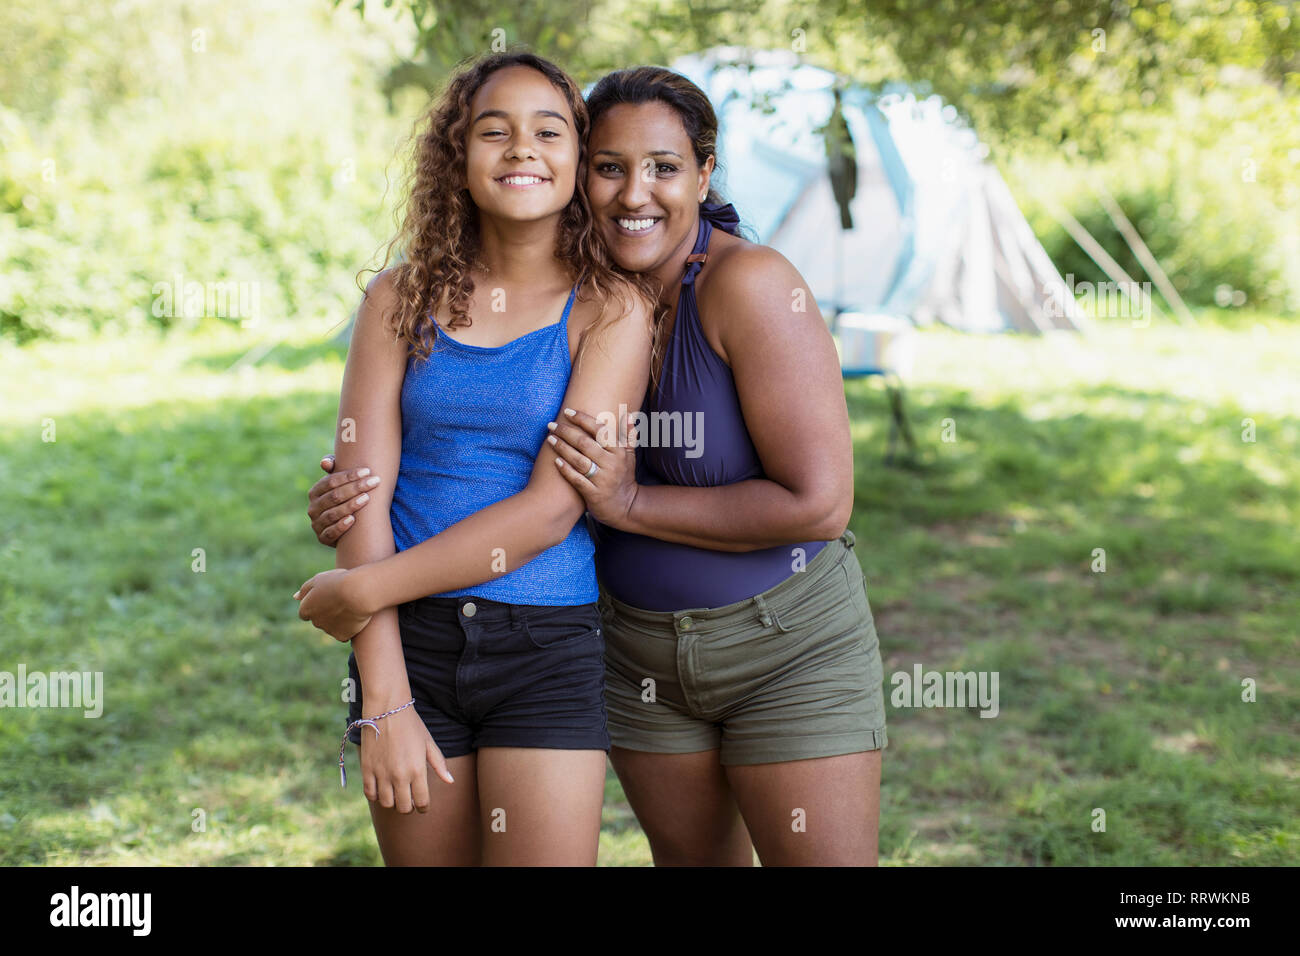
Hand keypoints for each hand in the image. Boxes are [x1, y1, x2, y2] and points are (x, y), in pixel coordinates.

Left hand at [294, 568, 371, 640]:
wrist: (358, 592)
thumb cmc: (337, 582)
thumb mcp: (318, 580)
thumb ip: (305, 590)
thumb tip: (295, 597)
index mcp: (306, 609)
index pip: (306, 612)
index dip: (317, 604)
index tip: (328, 598)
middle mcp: (315, 622)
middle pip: (319, 620)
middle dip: (326, 613)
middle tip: (340, 600)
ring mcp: (328, 630)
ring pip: (331, 627)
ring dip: (337, 620)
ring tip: (350, 606)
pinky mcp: (342, 636)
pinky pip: (343, 633)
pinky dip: (347, 628)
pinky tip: (354, 617)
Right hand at [308, 454, 380, 545]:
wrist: (347, 528)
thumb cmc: (346, 498)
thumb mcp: (340, 484)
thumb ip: (335, 469)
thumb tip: (325, 463)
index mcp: (315, 492)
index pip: (330, 481)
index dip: (349, 476)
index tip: (368, 471)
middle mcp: (313, 508)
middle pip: (334, 496)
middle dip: (355, 488)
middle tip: (374, 482)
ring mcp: (317, 524)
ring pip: (333, 514)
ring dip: (350, 505)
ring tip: (366, 498)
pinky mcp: (323, 538)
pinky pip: (331, 533)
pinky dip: (341, 526)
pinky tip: (353, 519)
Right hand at [360, 704, 455, 811]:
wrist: (387, 709)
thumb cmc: (411, 725)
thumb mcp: (428, 743)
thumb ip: (439, 764)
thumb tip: (450, 781)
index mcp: (417, 770)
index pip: (422, 802)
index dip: (424, 807)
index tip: (423, 806)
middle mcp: (399, 775)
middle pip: (404, 807)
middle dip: (409, 807)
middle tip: (410, 799)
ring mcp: (382, 774)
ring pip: (387, 803)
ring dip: (393, 802)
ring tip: (396, 793)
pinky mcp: (367, 769)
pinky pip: (370, 794)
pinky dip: (376, 795)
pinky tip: (381, 788)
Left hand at [548, 406, 639, 527]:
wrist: (626, 507)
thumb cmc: (624, 477)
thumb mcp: (630, 456)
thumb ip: (628, 435)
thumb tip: (629, 415)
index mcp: (619, 452)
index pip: (600, 430)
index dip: (583, 419)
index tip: (568, 412)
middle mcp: (611, 464)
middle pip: (585, 443)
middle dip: (566, 432)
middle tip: (552, 424)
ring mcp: (602, 480)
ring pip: (579, 460)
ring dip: (563, 448)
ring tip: (550, 439)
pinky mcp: (593, 494)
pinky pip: (577, 479)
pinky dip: (566, 470)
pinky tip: (555, 461)